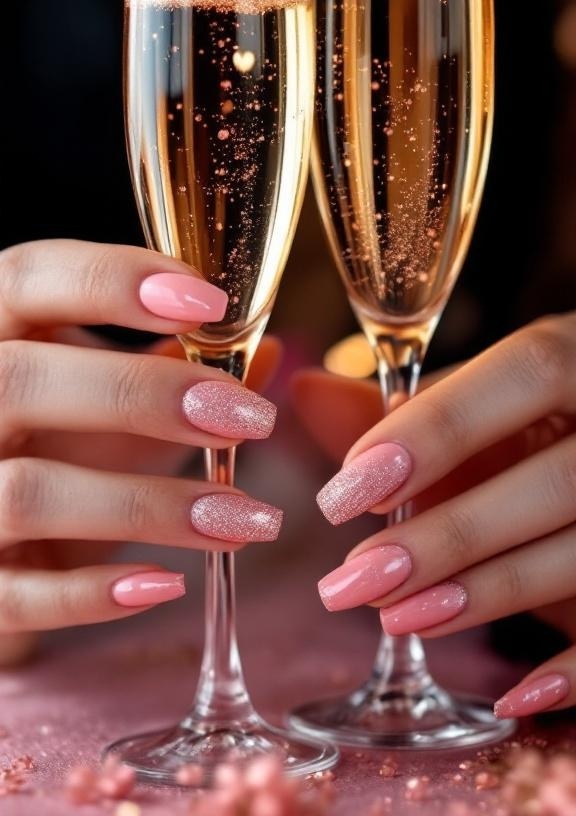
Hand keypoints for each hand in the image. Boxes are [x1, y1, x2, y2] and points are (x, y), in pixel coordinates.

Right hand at [0, 239, 280, 659]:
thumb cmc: (52, 444)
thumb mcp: (104, 392)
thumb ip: (172, 365)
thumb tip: (267, 350)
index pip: (27, 280)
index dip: (112, 281)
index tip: (208, 301)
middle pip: (21, 380)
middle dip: (142, 394)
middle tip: (247, 416)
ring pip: (28, 493)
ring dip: (149, 504)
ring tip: (243, 517)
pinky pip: (14, 596)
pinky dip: (94, 593)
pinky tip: (166, 585)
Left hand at [292, 312, 575, 719]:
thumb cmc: (540, 424)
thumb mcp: (489, 406)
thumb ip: (409, 403)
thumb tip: (308, 391)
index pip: (530, 371)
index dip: (441, 427)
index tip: (349, 489)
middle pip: (558, 478)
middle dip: (451, 533)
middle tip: (353, 578)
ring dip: (488, 593)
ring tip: (396, 616)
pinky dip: (574, 670)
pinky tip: (510, 696)